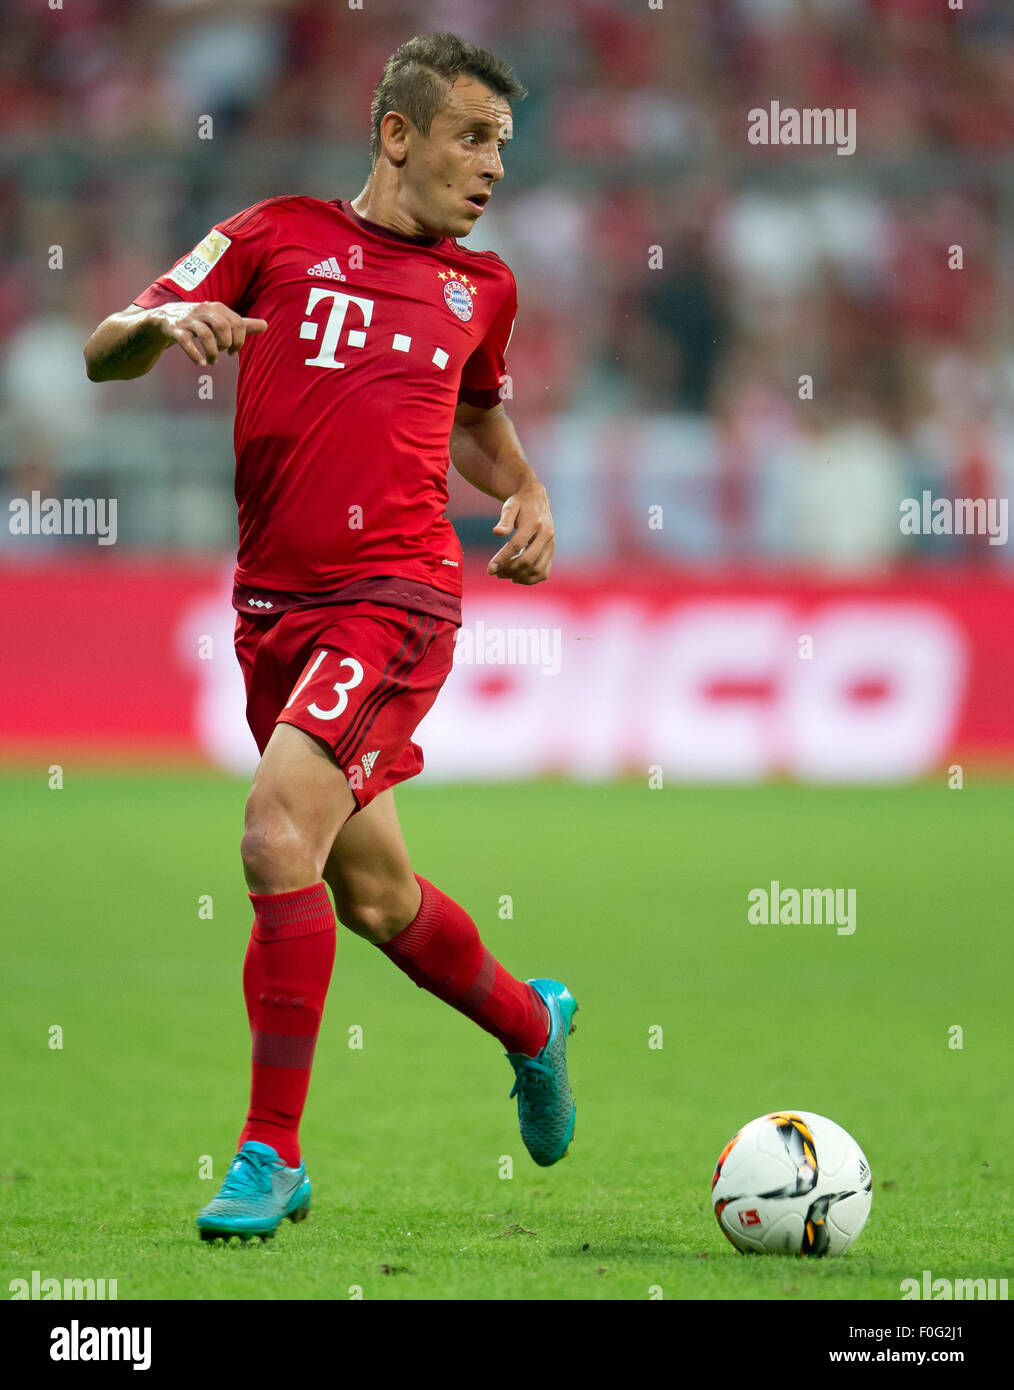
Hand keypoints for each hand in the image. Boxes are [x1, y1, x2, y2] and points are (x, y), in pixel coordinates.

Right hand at [148, 301, 267, 365]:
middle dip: (227, 343)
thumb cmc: (199, 321)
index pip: (237, 322)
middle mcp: (203, 310)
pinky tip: (201, 363)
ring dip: (212, 352)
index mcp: (217, 308)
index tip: (234, 351)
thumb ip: (242, 324)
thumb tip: (266, 325)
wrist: (164, 318)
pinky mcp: (175, 329)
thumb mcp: (220, 320)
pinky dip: (195, 354)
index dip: (239, 340)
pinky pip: (186, 341)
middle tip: (224, 353)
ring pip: (205, 334)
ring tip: (212, 361)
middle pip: (222, 326)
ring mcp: (188, 320)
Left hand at [488, 483, 554, 584]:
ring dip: (519, 577)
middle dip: (509, 570)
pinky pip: (543, 572)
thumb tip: (497, 532)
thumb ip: (504, 520)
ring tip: (504, 575)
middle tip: (495, 573)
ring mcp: (551, 545)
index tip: (490, 569)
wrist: (537, 499)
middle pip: (527, 560)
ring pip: (537, 569)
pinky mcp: (551, 552)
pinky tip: (516, 578)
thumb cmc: (520, 503)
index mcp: (535, 523)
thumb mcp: (510, 507)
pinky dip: (530, 579)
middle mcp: (546, 535)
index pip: (517, 545)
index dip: (502, 559)